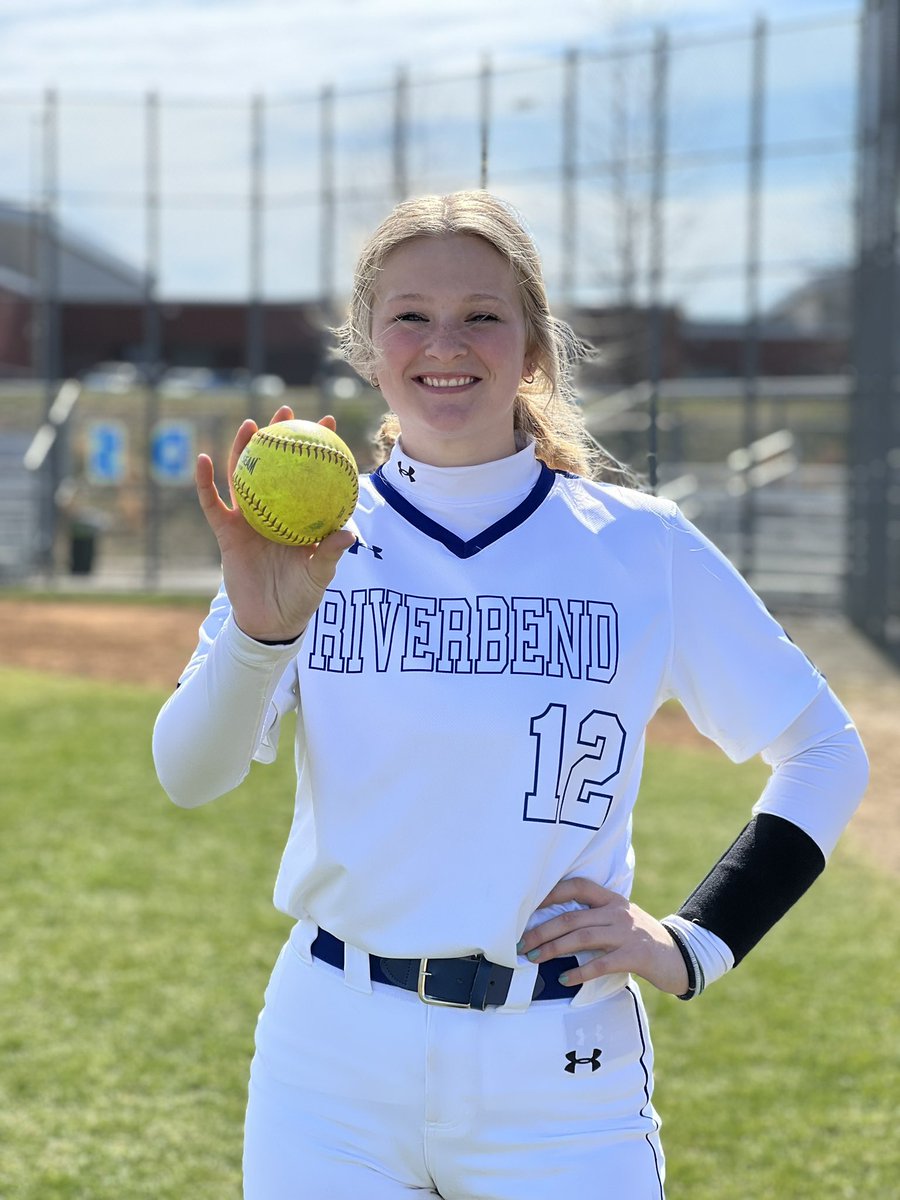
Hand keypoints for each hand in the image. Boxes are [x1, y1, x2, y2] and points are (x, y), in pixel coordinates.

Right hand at [196, 406, 355, 641]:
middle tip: (285, 410)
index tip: (327, 421)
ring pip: (243, 476)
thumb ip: (330, 553)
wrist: (270, 621)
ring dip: (244, 449)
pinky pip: (212, 503)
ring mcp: (248, 519)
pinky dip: (205, 482)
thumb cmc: (300, 597)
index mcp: (299, 515)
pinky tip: (202, 459)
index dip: (317, 447)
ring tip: (250, 424)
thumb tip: (347, 533)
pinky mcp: (225, 532)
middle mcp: (274, 511)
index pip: (310, 473)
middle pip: (275, 466)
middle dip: (278, 435)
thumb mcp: (319, 575)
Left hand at [518, 877, 689, 995]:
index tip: (528, 906)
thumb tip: (554, 926)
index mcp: (611, 899)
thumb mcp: (620, 919)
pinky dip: (580, 972)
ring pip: (582, 938)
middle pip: (572, 918)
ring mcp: (627, 933)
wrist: (678, 956)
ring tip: (535, 958)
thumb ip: (595, 918)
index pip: (577, 886)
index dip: (551, 893)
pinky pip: (601, 963)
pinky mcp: (635, 956)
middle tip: (522, 943)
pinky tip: (564, 978)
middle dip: (542, 931)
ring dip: (554, 949)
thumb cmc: (639, 939)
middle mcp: (617, 912)